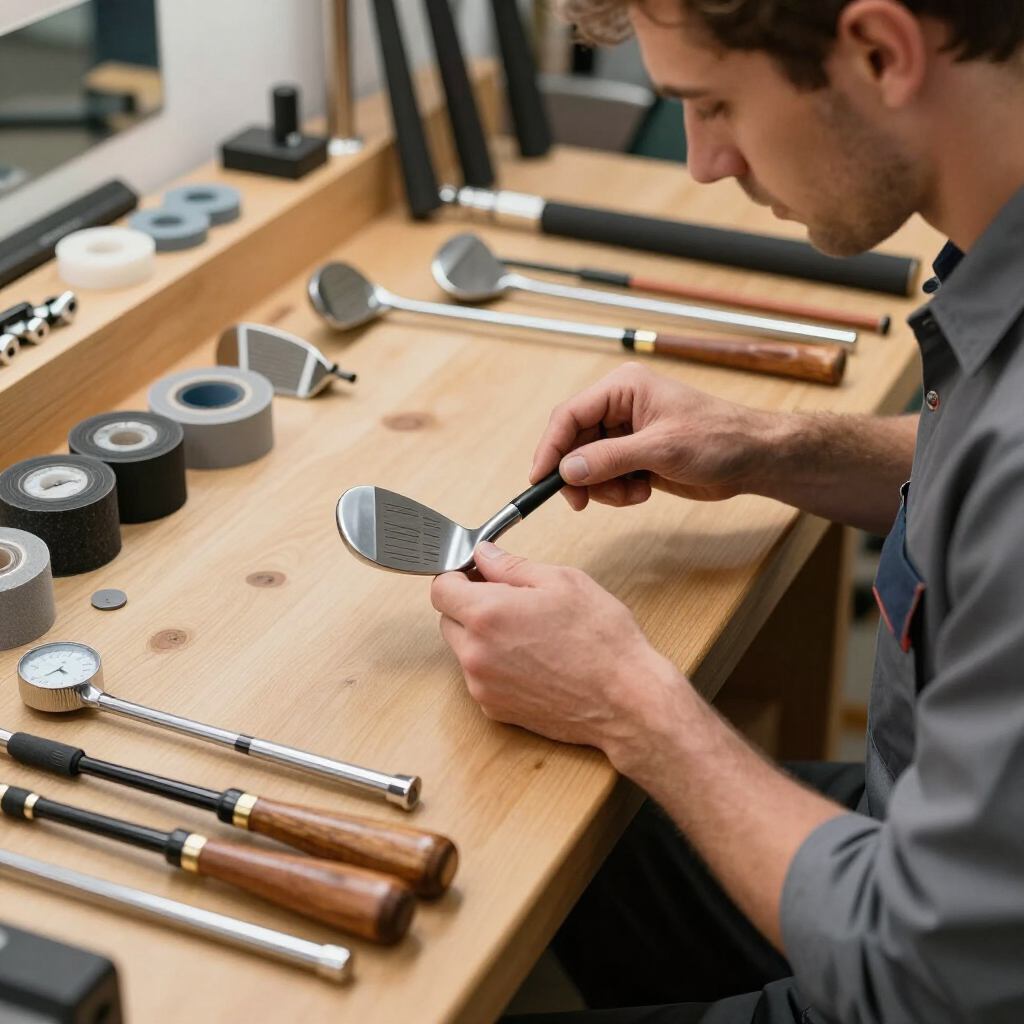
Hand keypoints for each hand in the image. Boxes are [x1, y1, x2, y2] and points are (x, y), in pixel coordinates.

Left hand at [430, 542, 684, 764]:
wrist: (627, 700)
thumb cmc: (602, 640)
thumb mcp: (563, 581)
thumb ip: (512, 566)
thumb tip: (484, 555)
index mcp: (487, 614)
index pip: (440, 589)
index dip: (457, 576)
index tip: (476, 575)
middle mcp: (475, 653)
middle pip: (448, 620)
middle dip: (469, 606)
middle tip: (510, 601)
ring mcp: (483, 686)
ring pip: (464, 651)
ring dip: (482, 638)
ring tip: (529, 635)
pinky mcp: (495, 710)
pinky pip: (481, 678)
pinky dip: (496, 667)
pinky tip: (533, 661)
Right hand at [531, 362, 773, 510]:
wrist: (754, 459)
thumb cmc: (719, 438)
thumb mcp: (661, 449)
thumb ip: (609, 459)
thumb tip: (566, 470)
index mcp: (623, 388)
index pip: (569, 414)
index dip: (550, 447)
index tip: (540, 477)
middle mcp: (620, 407)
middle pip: (573, 442)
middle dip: (578, 474)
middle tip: (581, 501)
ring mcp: (626, 433)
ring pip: (587, 464)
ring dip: (602, 486)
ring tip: (632, 492)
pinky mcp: (635, 455)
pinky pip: (606, 477)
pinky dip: (616, 491)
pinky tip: (643, 491)